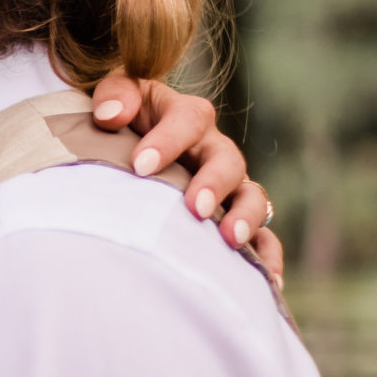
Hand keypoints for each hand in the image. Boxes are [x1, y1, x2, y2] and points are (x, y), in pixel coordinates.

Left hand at [87, 74, 284, 292]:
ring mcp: (228, 185)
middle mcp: (213, 149)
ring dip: (246, 218)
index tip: (140, 166)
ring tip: (231, 240)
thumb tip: (110, 115)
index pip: (188, 120)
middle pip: (227, 160)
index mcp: (185, 117)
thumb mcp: (113, 95)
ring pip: (252, 197)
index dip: (168, 141)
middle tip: (196, 208)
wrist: (122, 144)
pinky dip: (266, 256)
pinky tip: (266, 281)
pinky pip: (262, 236)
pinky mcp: (232, 217)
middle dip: (214, 184)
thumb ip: (114, 95)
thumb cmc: (118, 120)